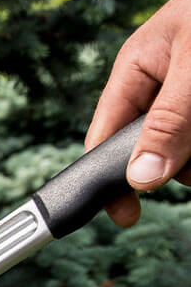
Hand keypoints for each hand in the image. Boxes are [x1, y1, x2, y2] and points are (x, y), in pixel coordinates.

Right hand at [85, 0, 190, 226]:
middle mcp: (158, 87)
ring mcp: (187, 97)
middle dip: (174, 163)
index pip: (104, 139)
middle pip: (148, 149)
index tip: (126, 215)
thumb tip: (141, 179)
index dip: (108, 180)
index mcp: (136, 71)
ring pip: (183, 149)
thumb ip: (169, 122)